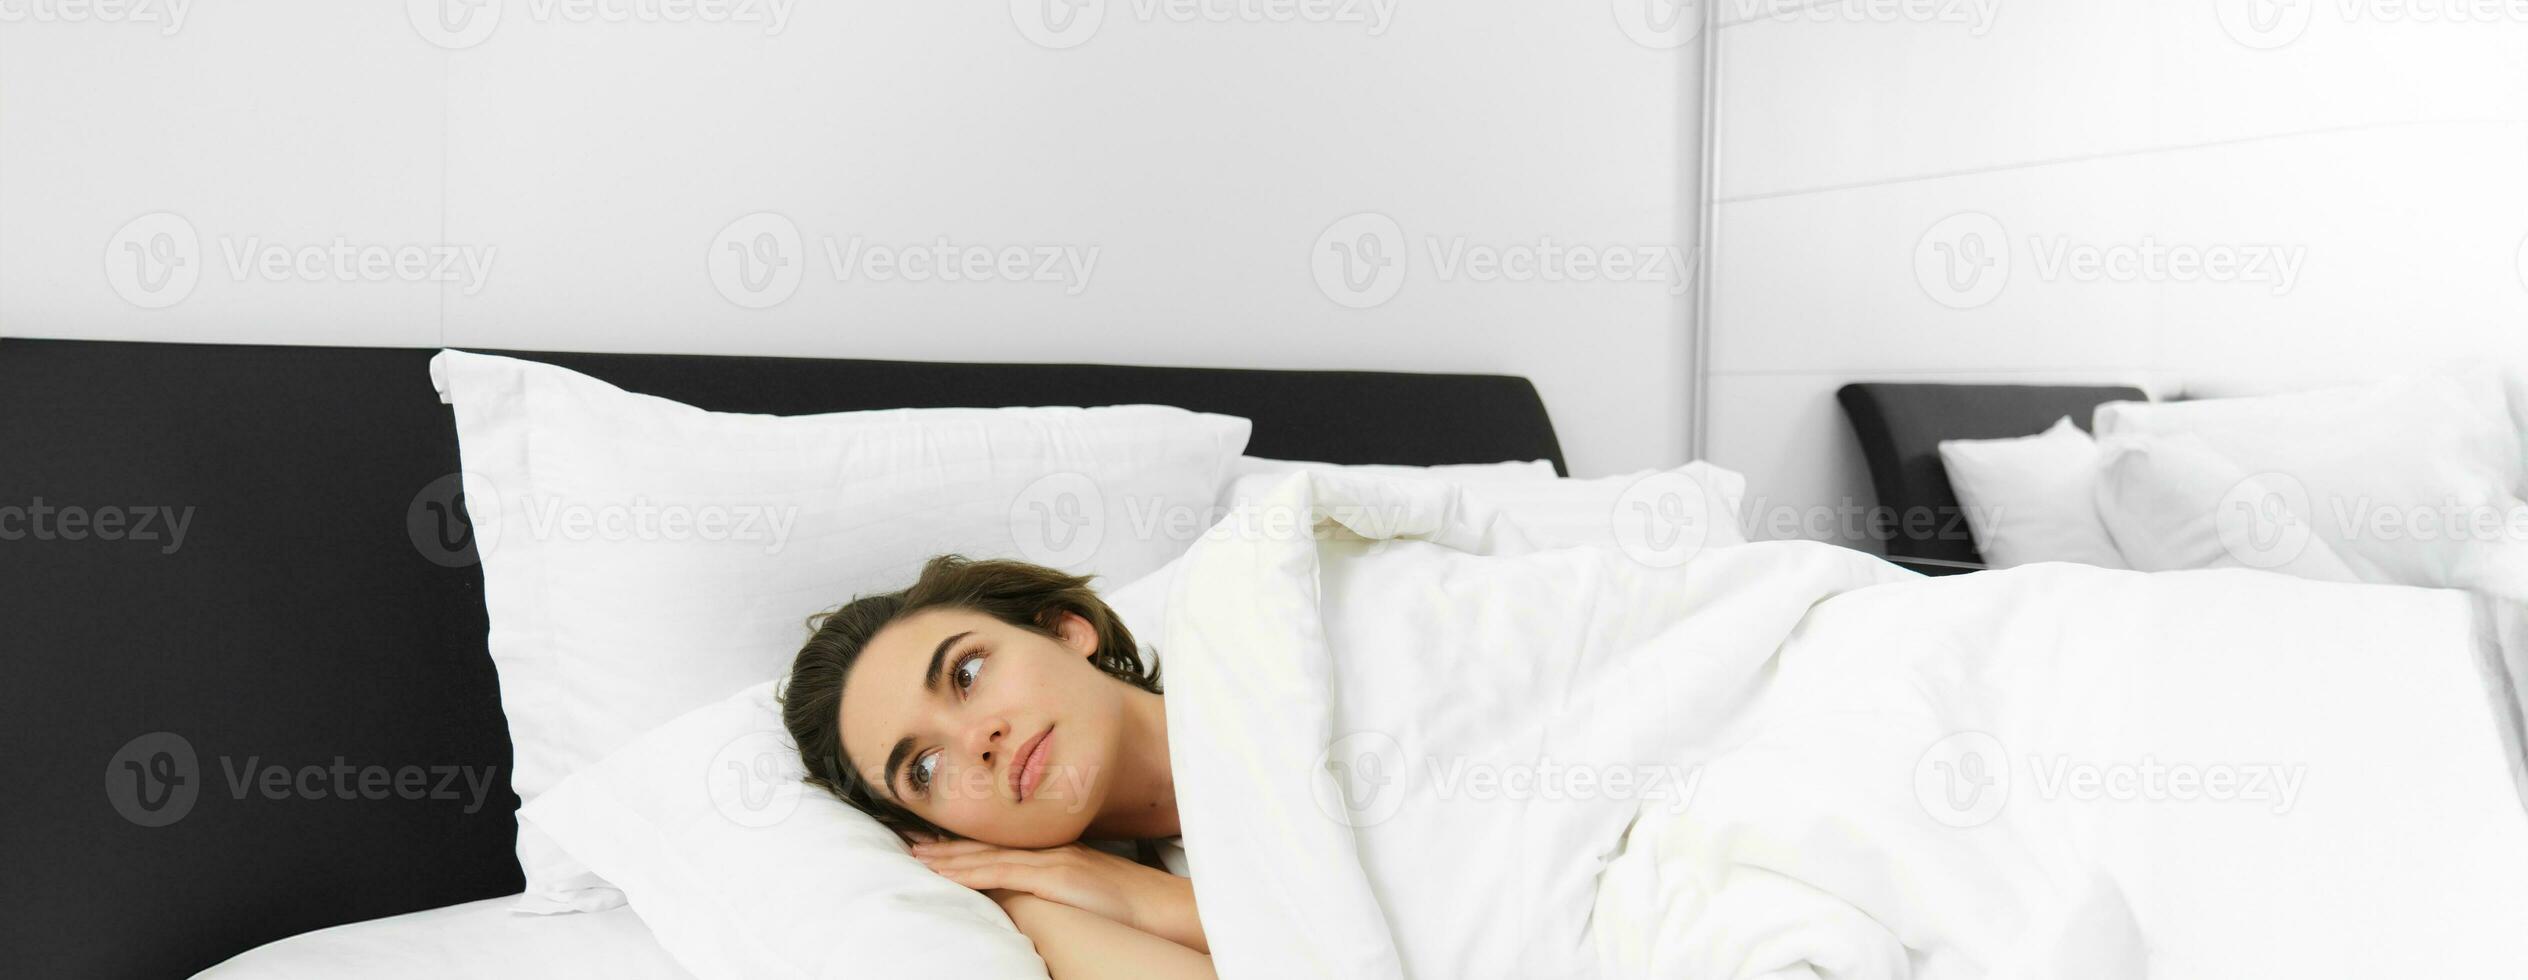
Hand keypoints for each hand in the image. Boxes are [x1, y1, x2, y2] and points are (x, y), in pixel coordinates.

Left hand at [913, 839, 1205, 952]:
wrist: (1165, 905)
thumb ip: (1066, 885)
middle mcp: (1050, 849)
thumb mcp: (1093, 889)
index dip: (967, 841)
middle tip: (909, 839)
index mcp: (1058, 852)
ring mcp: (1052, 860)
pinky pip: (1002, 873)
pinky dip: (970, 871)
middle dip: (947, 843)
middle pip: (988, 844)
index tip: (935, 838)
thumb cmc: (1135, 904)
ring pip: (988, 856)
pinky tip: (947, 873)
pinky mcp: (1055, 875)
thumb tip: (1046, 896)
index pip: (1002, 844)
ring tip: (915, 855)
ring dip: (948, 856)